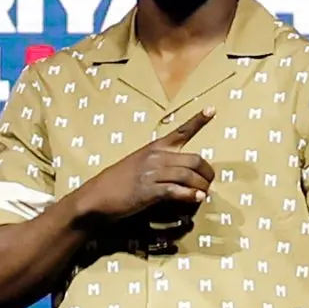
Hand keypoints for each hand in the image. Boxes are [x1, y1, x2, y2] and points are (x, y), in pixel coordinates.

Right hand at [77, 106, 216, 223]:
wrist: (97, 196)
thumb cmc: (119, 181)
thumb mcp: (139, 164)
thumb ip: (161, 165)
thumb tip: (183, 173)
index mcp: (155, 147)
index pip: (181, 131)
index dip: (198, 121)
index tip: (211, 109)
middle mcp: (156, 157)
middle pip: (194, 159)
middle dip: (207, 172)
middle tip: (209, 182)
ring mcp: (152, 173)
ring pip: (188, 175)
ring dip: (201, 186)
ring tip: (205, 193)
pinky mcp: (148, 190)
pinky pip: (176, 190)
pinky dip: (190, 195)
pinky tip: (197, 198)